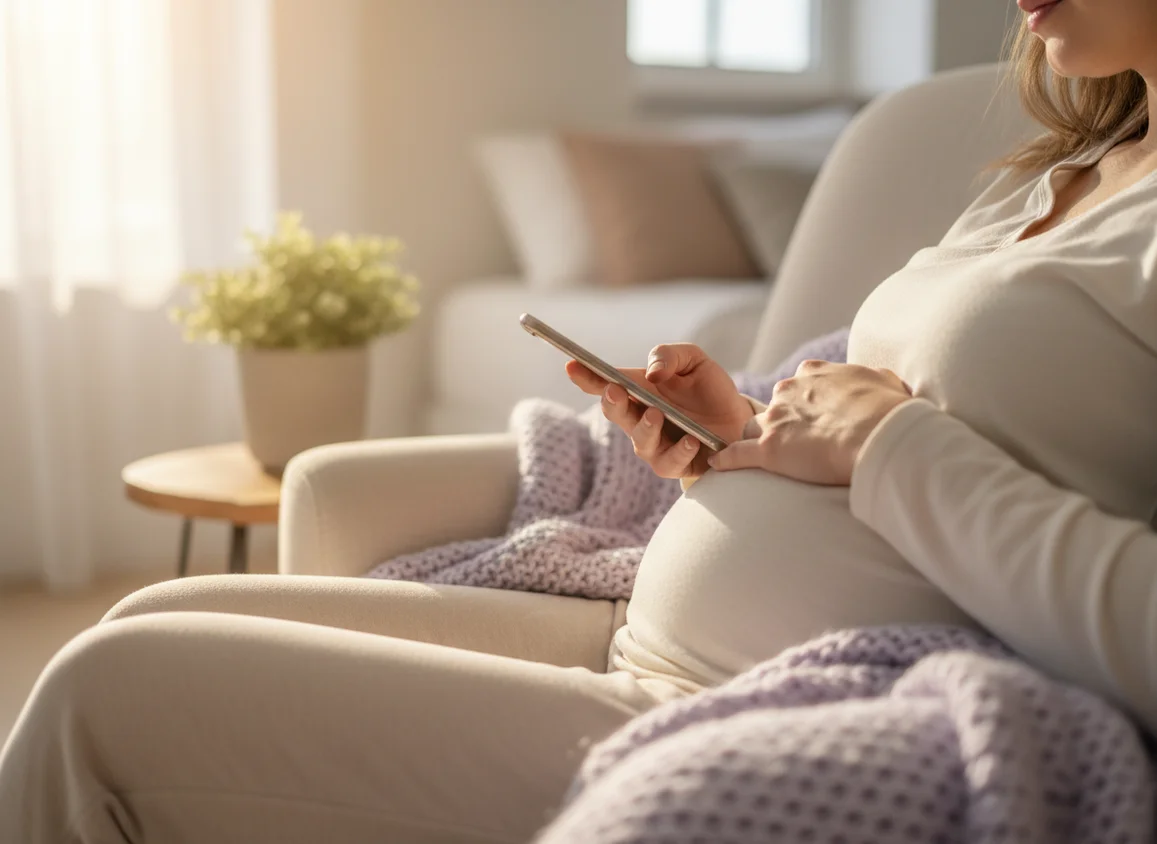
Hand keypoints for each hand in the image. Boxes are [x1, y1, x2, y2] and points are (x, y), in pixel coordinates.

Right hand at [566, 343, 753, 479]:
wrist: (741, 421)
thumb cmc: (710, 390)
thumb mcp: (695, 361)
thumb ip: (670, 356)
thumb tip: (653, 372)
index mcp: (639, 391)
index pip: (605, 383)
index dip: (586, 376)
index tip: (572, 365)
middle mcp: (640, 419)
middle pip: (616, 412)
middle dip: (612, 402)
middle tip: (615, 390)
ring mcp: (655, 444)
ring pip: (640, 441)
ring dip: (644, 427)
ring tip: (656, 414)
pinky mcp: (675, 465)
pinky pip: (670, 463)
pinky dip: (680, 452)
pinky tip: (691, 441)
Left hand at [708, 360, 912, 485]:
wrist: (880, 434)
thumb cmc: (890, 410)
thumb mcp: (887, 382)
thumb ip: (875, 380)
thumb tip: (881, 383)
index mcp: (814, 373)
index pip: (800, 384)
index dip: (807, 403)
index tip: (817, 417)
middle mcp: (789, 390)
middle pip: (775, 406)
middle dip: (784, 422)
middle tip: (801, 442)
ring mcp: (776, 419)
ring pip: (753, 427)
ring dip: (757, 439)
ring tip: (765, 457)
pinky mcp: (768, 449)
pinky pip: (736, 454)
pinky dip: (726, 460)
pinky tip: (717, 465)